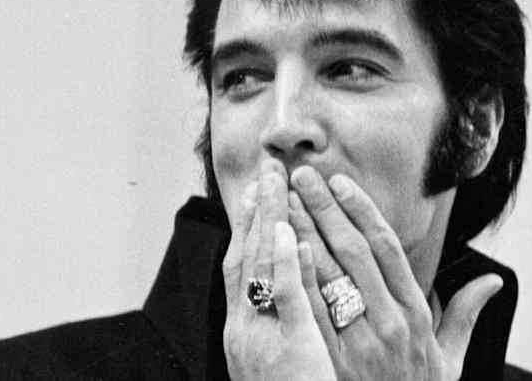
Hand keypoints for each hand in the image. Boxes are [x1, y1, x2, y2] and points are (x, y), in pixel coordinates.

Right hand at [222, 162, 336, 380]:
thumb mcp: (273, 363)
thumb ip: (279, 325)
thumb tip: (286, 293)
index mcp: (242, 331)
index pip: (242, 266)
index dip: (249, 225)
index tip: (256, 191)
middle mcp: (243, 330)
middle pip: (246, 256)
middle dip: (257, 209)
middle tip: (266, 169)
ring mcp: (262, 338)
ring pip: (262, 268)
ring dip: (269, 221)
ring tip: (276, 182)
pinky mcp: (290, 349)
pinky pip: (285, 299)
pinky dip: (284, 264)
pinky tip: (289, 234)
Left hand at [287, 166, 502, 380]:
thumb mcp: (450, 360)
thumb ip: (466, 315)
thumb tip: (493, 280)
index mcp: (416, 314)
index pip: (386, 247)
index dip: (361, 210)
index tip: (340, 182)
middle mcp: (389, 322)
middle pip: (352, 251)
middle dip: (324, 208)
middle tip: (302, 176)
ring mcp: (358, 342)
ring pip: (327, 274)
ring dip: (303, 232)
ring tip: (284, 199)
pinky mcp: (330, 360)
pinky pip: (309, 310)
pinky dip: (296, 275)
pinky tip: (280, 247)